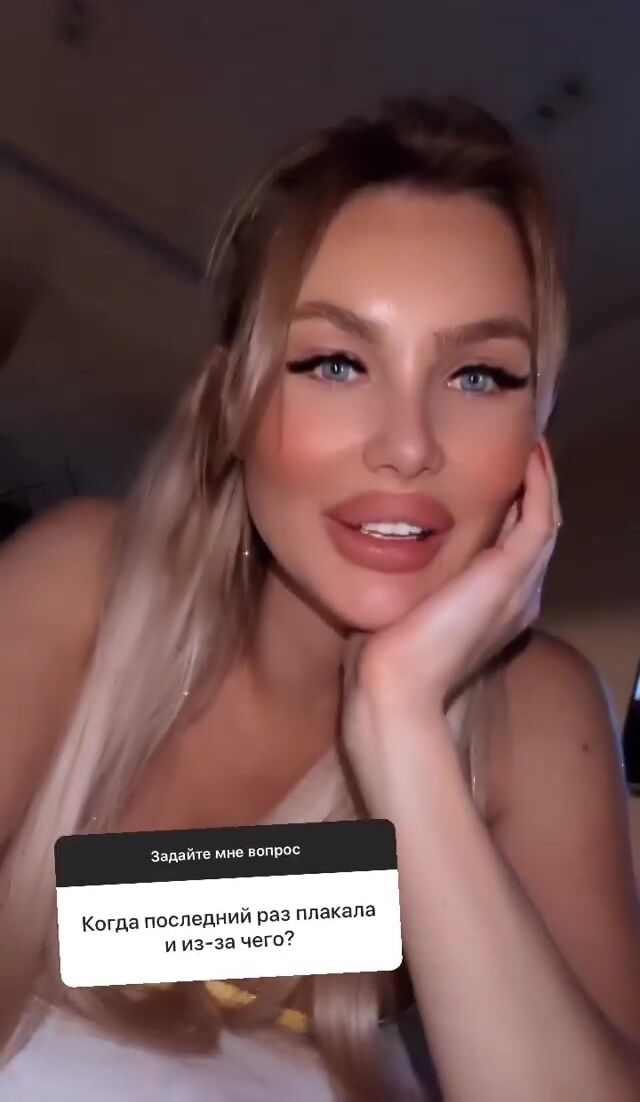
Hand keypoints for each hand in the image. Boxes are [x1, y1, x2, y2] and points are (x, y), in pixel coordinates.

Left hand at [341, 438, 561, 793]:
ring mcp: (519, 588)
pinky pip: (539, 518)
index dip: (509, 514)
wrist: (395, 689)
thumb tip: (377, 557)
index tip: (494, 481)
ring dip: (541, 483)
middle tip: (523, 454)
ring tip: (532, 448)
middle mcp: (516, 600)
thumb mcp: (399, 611)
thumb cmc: (384, 661)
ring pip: (545, 523)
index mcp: (492, 612)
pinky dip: (538, 486)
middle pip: (535, 535)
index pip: (510, 552)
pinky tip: (529, 457)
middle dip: (531, 492)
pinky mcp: (512, 574)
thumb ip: (404, 586)